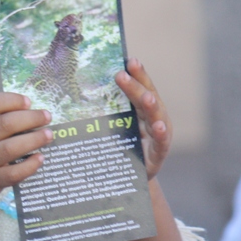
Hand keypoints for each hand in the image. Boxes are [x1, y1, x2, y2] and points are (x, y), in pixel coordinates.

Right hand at [0, 92, 52, 202]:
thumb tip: (32, 110)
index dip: (11, 100)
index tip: (28, 101)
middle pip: (5, 124)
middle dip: (31, 118)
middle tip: (47, 116)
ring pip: (10, 148)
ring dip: (34, 139)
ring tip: (48, 135)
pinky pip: (13, 173)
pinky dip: (30, 165)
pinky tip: (40, 158)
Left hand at [115, 58, 170, 180]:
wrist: (127, 181)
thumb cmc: (118, 151)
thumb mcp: (110, 130)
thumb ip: (104, 114)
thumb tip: (79, 93)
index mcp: (142, 111)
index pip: (140, 89)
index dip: (137, 75)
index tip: (129, 59)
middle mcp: (154, 119)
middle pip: (148, 98)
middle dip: (137, 85)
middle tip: (123, 73)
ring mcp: (159, 136)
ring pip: (157, 117)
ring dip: (152, 106)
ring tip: (147, 97)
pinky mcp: (159, 154)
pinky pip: (161, 142)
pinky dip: (161, 133)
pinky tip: (158, 126)